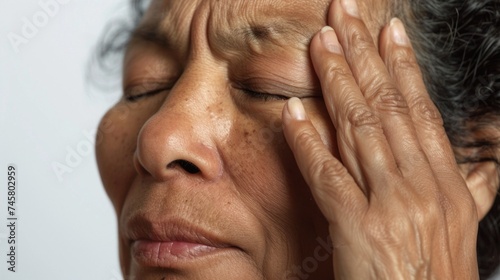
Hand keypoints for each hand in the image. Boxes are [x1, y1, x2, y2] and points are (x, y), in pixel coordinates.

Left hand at [282, 0, 478, 277]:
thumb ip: (473, 194)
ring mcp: (392, 205)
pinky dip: (309, 141)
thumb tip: (485, 169)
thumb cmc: (440, 279)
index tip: (389, 31)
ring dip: (338, 82)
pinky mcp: (360, 229)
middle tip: (345, 14)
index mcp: (449, 185)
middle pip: (390, 107)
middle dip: (365, 56)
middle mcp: (424, 186)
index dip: (405, 67)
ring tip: (321, 44)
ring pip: (361, 129)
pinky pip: (328, 175)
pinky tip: (294, 112)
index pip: (422, 111)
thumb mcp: (465, 231)